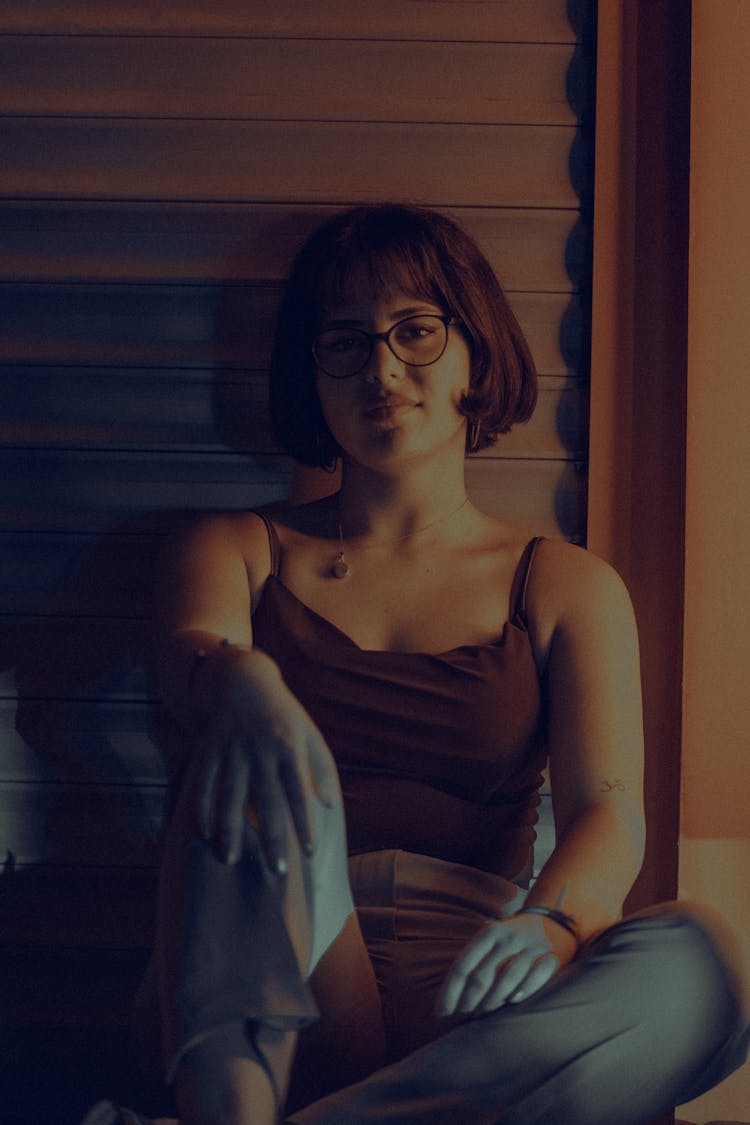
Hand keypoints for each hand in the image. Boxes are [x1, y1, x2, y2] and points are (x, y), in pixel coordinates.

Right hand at [193, 648, 338, 869]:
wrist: (243, 680)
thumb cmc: (284, 714)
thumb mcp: (309, 734)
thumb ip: (322, 769)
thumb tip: (327, 806)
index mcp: (289, 747)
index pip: (299, 791)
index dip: (305, 822)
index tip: (311, 851)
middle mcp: (260, 750)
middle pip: (266, 801)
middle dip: (271, 838)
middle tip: (276, 872)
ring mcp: (232, 750)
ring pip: (229, 797)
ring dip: (229, 831)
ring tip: (230, 860)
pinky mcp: (209, 750)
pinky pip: (203, 784)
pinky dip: (201, 809)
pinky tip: (204, 834)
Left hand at [436, 912, 576, 1018]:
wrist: (550, 923)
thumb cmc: (510, 942)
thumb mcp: (490, 942)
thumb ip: (474, 963)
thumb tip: (448, 999)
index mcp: (487, 934)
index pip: (463, 967)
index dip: (450, 993)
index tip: (441, 1015)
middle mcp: (507, 939)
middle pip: (482, 976)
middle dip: (468, 1003)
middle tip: (460, 1023)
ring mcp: (529, 947)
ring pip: (506, 978)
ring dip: (491, 1002)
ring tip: (480, 1020)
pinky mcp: (550, 957)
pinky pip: (535, 976)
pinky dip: (523, 990)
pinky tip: (512, 1003)